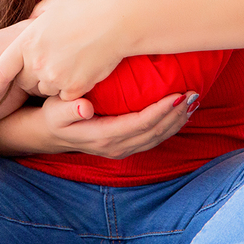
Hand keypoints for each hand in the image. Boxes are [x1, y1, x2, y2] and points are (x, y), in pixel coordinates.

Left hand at [0, 0, 123, 100]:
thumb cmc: (87, 7)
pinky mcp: (75, 89)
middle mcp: (37, 63)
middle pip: (24, 83)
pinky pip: (64, 98)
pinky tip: (80, 74)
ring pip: (45, 91)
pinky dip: (70, 91)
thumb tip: (29, 22)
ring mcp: (56, 78)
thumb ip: (36, 15)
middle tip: (47, 67)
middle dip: (31, 78)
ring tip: (67, 66)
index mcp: (27, 42)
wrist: (117, 22)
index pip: (1, 70)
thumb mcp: (54, 2)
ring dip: (52, 84)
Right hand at [40, 92, 196, 158]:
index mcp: (103, 136)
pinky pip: (153, 138)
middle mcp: (116, 147)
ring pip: (157, 138)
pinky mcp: (125, 146)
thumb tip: (85, 108)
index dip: (161, 111)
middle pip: (154, 132)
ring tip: (194, 101)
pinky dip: (170, 126)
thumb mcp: (55, 110)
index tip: (178, 94)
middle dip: (176, 114)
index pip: (140, 124)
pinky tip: (181, 112)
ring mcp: (122, 149)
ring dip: (177, 121)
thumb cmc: (53, 115)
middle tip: (194, 93)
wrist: (49, 135)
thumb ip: (69, 108)